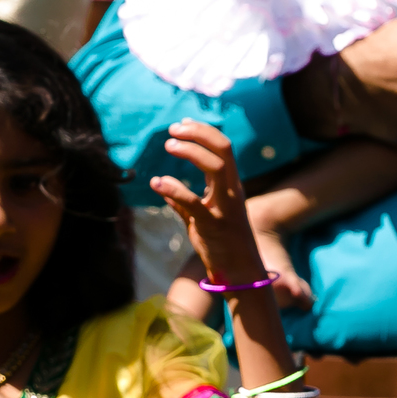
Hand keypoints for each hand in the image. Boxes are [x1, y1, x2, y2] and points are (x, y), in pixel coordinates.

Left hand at [150, 121, 271, 286]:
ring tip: (169, 145)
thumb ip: (183, 201)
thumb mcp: (201, 218)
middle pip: (223, 149)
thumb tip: (162, 183)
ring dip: (192, 152)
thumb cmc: (221, 244)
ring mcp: (224, 207)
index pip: (223, 147)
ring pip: (216, 167)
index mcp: (231, 186)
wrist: (239, 272)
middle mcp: (232, 191)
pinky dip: (174, 189)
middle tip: (173, 130)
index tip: (181, 124)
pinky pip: (194, 202)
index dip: (203, 131)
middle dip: (198, 133)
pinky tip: (157, 183)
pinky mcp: (213, 225)